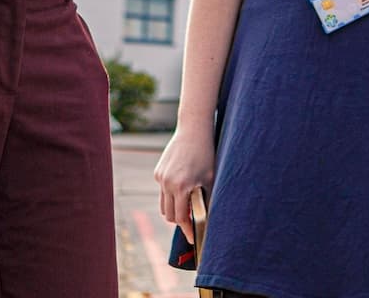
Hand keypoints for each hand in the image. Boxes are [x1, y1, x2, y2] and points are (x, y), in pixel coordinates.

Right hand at [155, 124, 217, 242]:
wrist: (193, 129)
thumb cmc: (206, 153)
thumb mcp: (210, 178)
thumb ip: (205, 199)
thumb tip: (206, 219)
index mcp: (181, 187)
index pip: (181, 218)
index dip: (187, 230)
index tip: (193, 238)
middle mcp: (167, 183)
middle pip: (169, 215)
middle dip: (180, 221)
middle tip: (192, 222)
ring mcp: (160, 178)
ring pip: (163, 205)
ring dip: (174, 209)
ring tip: (188, 207)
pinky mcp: (158, 172)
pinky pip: (163, 191)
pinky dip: (171, 195)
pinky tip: (183, 187)